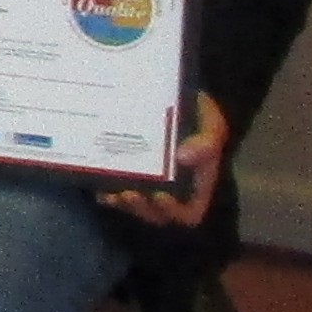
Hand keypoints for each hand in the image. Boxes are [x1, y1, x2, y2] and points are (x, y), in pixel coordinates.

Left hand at [101, 94, 236, 231]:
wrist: (181, 98)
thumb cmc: (201, 115)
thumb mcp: (211, 126)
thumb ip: (205, 143)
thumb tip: (182, 156)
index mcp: (195, 184)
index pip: (189, 212)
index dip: (175, 212)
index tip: (161, 196)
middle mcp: (173, 188)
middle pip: (158, 214)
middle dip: (142, 209)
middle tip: (129, 195)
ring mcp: (151, 181)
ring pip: (137, 205)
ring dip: (124, 204)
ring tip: (114, 194)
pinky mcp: (131, 171)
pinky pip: (119, 190)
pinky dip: (109, 193)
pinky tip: (99, 189)